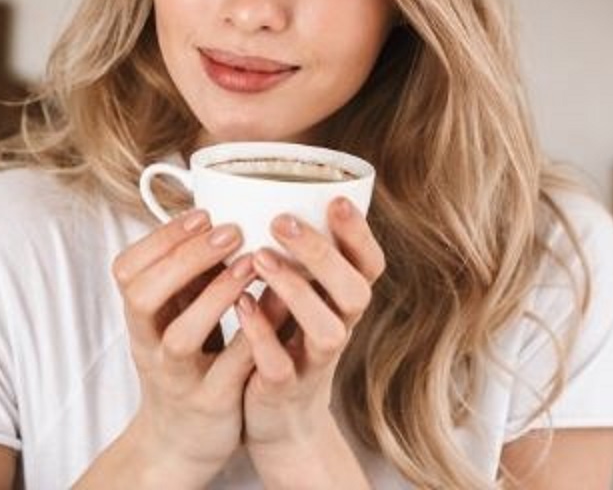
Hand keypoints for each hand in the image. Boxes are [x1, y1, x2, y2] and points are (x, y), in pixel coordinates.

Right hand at [104, 209, 257, 486]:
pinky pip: (228, 370)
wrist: (181, 440)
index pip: (126, 270)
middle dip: (184, 259)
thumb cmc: (185, 363)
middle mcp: (149, 346)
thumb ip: (188, 275)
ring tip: (251, 264)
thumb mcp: (174, 316)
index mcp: (140, 318)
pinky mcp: (210, 403)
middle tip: (230, 231)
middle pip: (143, 297)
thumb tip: (216, 214)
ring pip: (180, 337)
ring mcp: (176, 378)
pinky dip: (250, 337)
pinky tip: (276, 309)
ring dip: (214, 296)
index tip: (202, 213)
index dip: (160, 239)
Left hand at [236, 197, 384, 485]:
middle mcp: (340, 328)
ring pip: (327, 330)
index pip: (370, 264)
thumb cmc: (287, 340)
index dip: (360, 234)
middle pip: (356, 291)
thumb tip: (270, 191)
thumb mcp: (301, 295)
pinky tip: (242, 306)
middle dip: (322, 254)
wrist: (280, 421)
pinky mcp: (285, 389)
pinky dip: (262, 335)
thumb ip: (297, 257)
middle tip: (282, 221)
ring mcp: (315, 362)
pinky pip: (280, 364)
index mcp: (344, 300)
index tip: (335, 200)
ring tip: (259, 259)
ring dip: (295, 292)